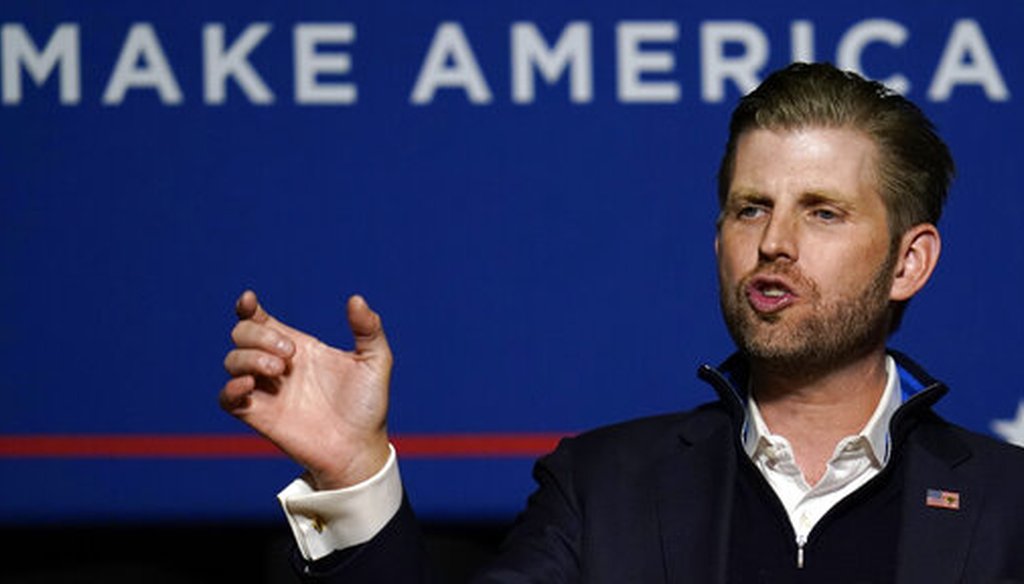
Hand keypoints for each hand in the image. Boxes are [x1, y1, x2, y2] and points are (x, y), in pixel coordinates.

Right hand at [221, 290, 392, 489]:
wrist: (360, 448)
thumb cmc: (368, 406)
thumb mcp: (375, 361)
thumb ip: (368, 328)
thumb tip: (355, 299)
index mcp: (300, 347)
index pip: (261, 320)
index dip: (247, 307)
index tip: (249, 301)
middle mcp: (277, 365)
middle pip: (242, 334)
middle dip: (258, 335)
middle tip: (289, 354)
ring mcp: (266, 391)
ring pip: (232, 361)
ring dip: (249, 357)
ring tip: (279, 371)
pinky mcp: (258, 416)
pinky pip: (226, 398)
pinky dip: (231, 387)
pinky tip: (250, 385)